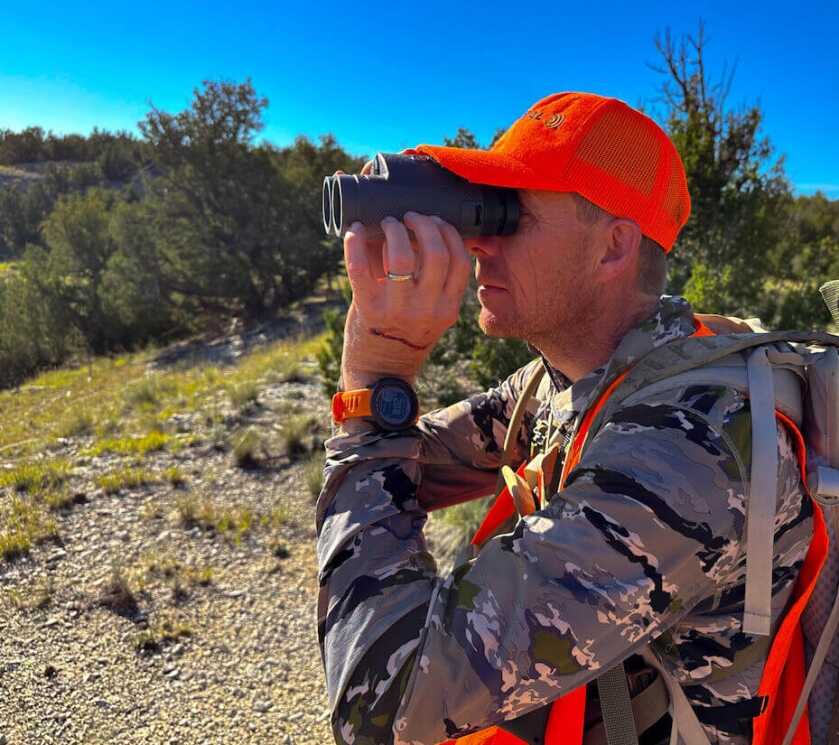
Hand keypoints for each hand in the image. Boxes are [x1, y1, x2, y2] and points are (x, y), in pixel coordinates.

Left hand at [340, 211, 470, 389]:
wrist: (380, 373)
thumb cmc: (406, 336)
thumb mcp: (433, 314)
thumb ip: (435, 284)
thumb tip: (422, 231)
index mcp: (448, 308)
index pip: (459, 260)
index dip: (448, 233)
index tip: (436, 221)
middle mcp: (427, 309)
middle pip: (435, 252)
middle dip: (422, 225)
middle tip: (408, 218)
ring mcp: (397, 309)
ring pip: (400, 256)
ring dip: (393, 231)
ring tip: (387, 224)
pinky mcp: (368, 308)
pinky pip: (359, 268)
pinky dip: (354, 244)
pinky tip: (353, 232)